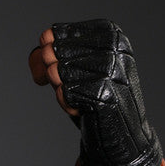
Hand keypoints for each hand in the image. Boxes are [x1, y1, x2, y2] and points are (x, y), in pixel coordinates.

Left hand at [28, 19, 161, 165]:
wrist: (121, 133)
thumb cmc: (94, 96)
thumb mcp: (71, 67)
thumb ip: (49, 54)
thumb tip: (42, 54)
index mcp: (109, 32)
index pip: (55, 33)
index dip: (44, 54)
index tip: (54, 69)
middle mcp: (114, 46)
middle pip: (54, 52)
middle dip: (51, 73)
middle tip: (68, 86)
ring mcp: (112, 70)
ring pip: (57, 72)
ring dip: (62, 90)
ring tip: (81, 97)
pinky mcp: (106, 94)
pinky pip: (64, 93)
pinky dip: (66, 103)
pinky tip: (84, 108)